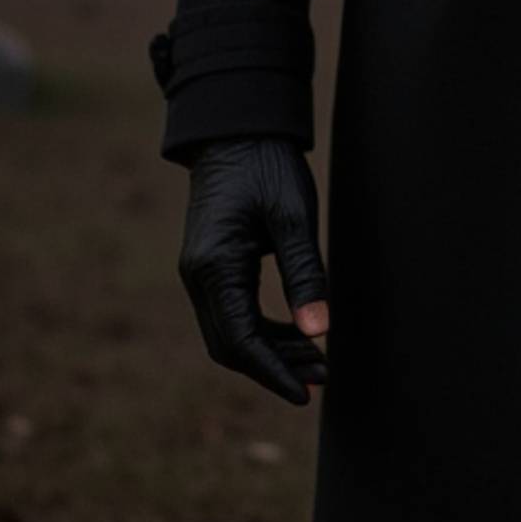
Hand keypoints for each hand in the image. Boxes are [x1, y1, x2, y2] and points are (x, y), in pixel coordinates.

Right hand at [176, 135, 331, 405]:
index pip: (241, 342)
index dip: (274, 372)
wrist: (236, 128)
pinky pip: (230, 313)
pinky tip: (295, 332)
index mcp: (215, 266)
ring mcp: (199, 272)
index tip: (306, 393)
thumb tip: (319, 332)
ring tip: (317, 358)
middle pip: (231, 346)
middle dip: (276, 366)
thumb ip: (305, 273)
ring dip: (271, 351)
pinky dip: (262, 330)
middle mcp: (198, 276)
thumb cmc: (267, 165)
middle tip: (323, 375)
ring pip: (229, 333)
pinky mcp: (209, 265)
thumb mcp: (295, 215)